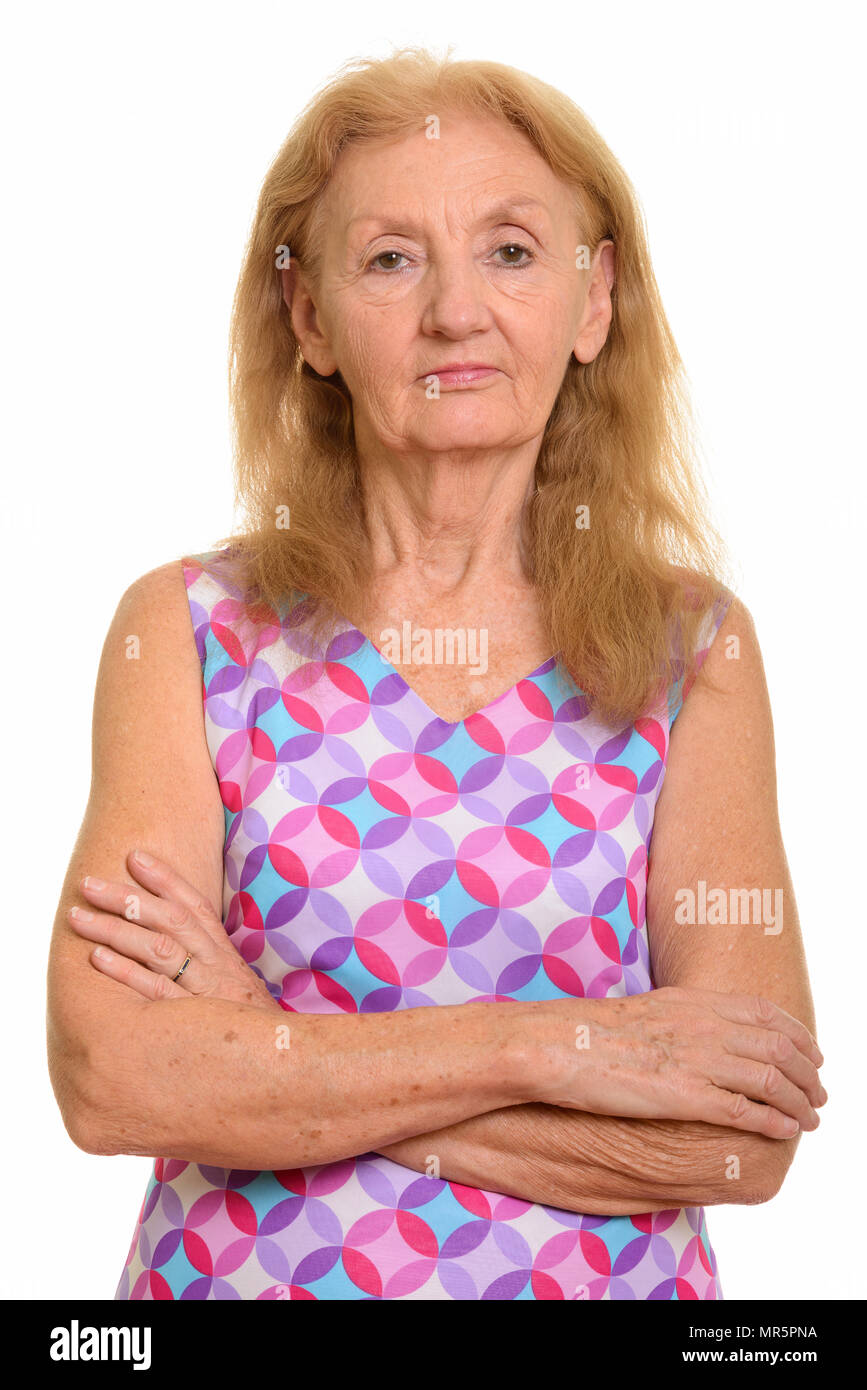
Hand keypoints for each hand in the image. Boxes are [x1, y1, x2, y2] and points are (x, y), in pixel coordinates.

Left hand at [68, 849, 284, 1014]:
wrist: (285, 1065)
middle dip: (126, 896)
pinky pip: (154, 990)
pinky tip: (95, 957)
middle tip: (87, 883)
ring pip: (157, 947)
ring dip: (114, 928)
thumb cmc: (254, 1031)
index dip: (165, 878)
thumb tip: (179, 947)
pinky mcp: (193, 1020)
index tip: (134, 856)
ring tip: (78, 916)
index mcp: (225, 955)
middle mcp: (216, 965)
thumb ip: (212, 968)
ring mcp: (205, 990)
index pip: (196, 906)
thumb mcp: (238, 991)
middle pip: (169, 919)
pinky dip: (124, 971)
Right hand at [536, 986, 825, 1138]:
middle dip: (810, 1073)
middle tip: (820, 1094)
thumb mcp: (645, 1012)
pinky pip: (746, 1110)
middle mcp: (703, 1025)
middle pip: (779, 1048)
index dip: (798, 1035)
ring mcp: (696, 1059)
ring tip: (811, 1118)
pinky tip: (784, 1132)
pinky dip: (774, 1122)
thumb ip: (680, 1021)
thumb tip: (699, 1037)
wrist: (556, 1045)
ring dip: (800, 1102)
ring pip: (772, 1081)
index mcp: (693, 1001)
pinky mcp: (685, 1095)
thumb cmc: (589, 1034)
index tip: (812, 1053)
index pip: (766, 1013)